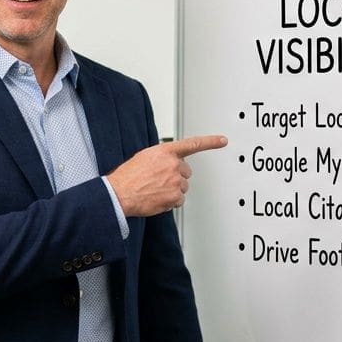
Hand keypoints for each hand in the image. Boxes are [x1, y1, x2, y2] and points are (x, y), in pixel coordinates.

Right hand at [107, 135, 227, 216]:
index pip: (193, 144)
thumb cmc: (128, 177)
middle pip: (186, 172)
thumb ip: (161, 158)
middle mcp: (173, 164)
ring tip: (154, 190)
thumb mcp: (144, 158)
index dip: (210, 142)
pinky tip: (156, 198)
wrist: (119, 193)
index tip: (223, 140)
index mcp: (165, 151)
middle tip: (158, 181)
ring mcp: (175, 180)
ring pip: (183, 187)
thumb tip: (169, 164)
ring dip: (172, 190)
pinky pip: (179, 200)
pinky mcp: (175, 196)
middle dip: (175, 177)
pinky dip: (170, 201)